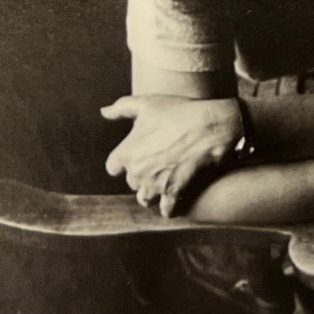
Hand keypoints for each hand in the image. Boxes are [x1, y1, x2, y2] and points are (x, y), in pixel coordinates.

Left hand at [101, 94, 240, 216]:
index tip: (136, 154)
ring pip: (145, 199)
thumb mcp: (146, 103)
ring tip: (163, 181)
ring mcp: (155, 184)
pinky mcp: (174, 192)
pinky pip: (166, 210)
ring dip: (152, 192)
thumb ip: (120, 108)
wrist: (210, 125)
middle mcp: (137, 172)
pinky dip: (169, 207)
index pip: (113, 167)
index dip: (124, 161)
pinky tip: (175, 197)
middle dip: (141, 175)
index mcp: (126, 152)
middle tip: (156, 163)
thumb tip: (103, 112)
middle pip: (131, 183)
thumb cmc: (178, 111)